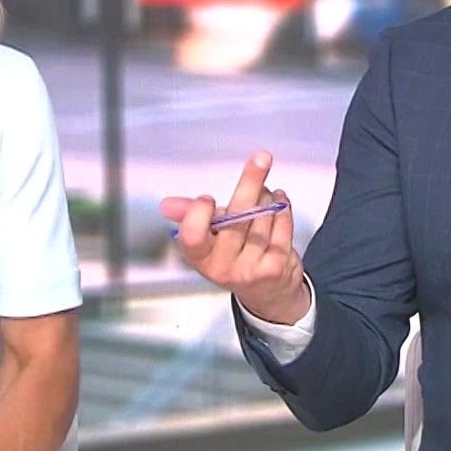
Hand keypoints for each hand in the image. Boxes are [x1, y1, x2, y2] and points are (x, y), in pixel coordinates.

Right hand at [160, 150, 309, 324]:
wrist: (268, 292)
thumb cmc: (234, 256)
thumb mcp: (208, 237)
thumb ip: (190, 215)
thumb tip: (167, 204)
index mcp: (199, 256)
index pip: (192, 234)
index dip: (199, 212)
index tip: (207, 198)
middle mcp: (222, 266)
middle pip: (236, 217)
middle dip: (251, 181)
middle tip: (261, 157)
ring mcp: (250, 268)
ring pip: (263, 215)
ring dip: (267, 198)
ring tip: (266, 197)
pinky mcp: (275, 267)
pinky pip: (281, 224)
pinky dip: (283, 208)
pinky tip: (279, 205)